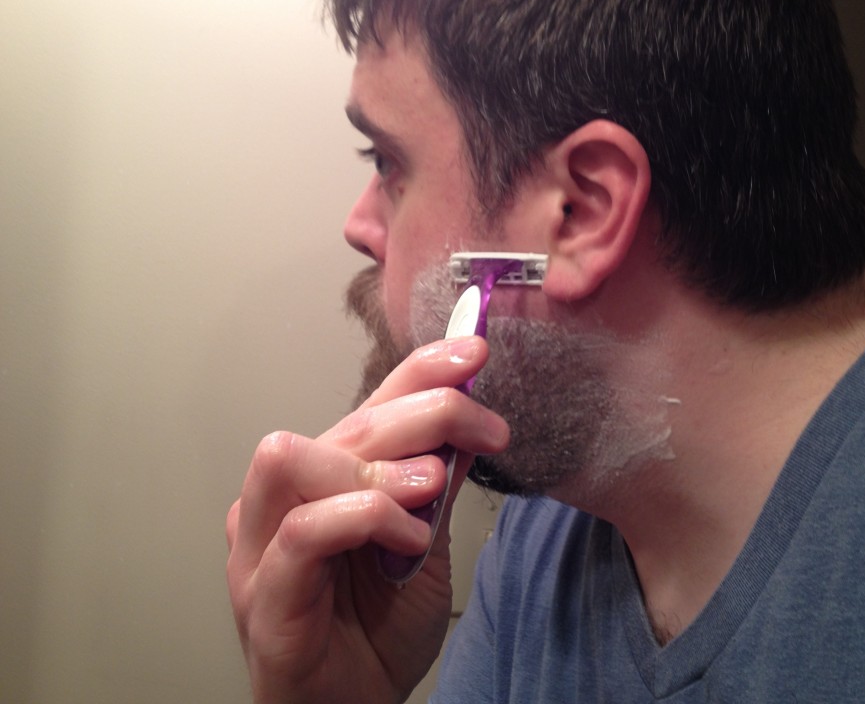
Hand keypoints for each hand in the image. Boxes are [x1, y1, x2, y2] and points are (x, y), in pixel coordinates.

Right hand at [226, 336, 507, 703]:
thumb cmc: (377, 630)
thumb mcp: (423, 543)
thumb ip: (436, 484)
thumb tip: (470, 421)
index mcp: (321, 481)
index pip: (367, 404)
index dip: (419, 369)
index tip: (475, 353)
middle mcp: (280, 502)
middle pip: (343, 424)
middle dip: (425, 413)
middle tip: (486, 431)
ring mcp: (260, 548)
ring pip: (298, 458)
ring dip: (381, 467)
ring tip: (433, 494)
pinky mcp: (263, 597)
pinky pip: (302, 533)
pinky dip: (365, 519)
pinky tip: (409, 540)